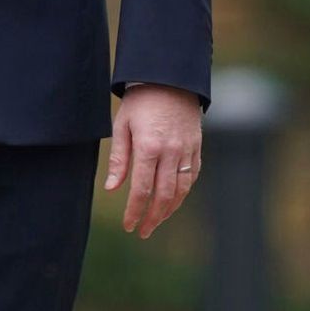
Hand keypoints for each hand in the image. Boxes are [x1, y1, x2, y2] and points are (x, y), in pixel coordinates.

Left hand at [105, 85, 202, 237]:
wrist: (171, 78)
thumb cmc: (140, 101)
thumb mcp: (122, 125)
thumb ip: (119, 159)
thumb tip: (113, 189)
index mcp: (149, 147)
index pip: (142, 190)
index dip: (135, 211)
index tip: (128, 226)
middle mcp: (171, 152)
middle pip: (163, 195)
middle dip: (152, 218)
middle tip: (142, 232)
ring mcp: (187, 150)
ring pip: (181, 190)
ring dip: (168, 210)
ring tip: (156, 222)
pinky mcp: (196, 147)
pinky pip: (192, 176)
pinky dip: (182, 193)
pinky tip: (172, 201)